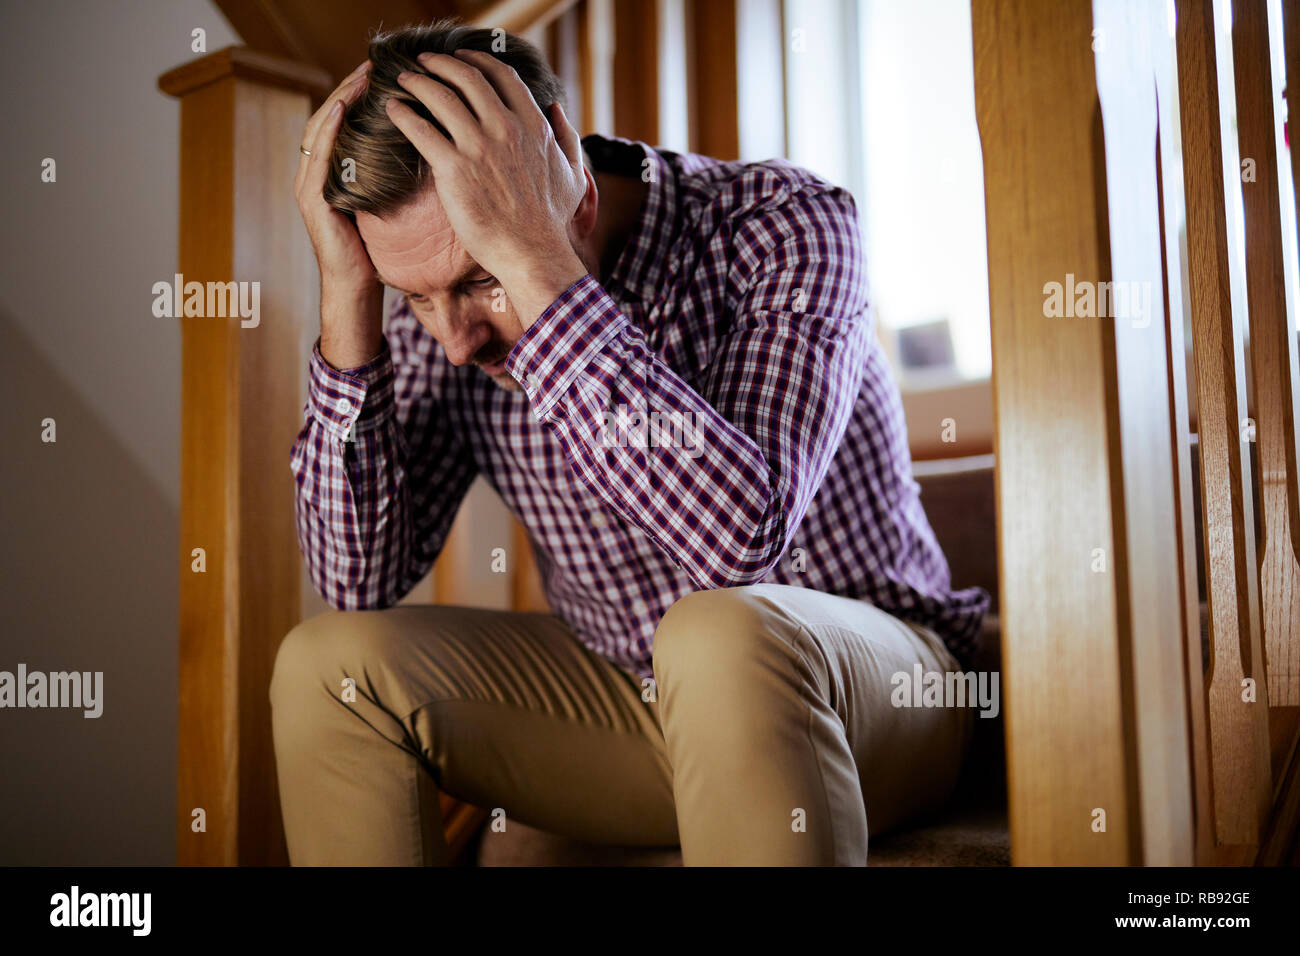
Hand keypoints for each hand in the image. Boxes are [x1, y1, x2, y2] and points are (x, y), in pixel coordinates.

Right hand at [294, 60, 384, 366]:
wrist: (357, 291)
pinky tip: (341, 107)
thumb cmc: (375, 253)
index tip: (384, 70)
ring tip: (360, 74)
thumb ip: (389, 177)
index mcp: (333, 171)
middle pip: (329, 114)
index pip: (344, 119)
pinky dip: (328, 129)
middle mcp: (315, 171)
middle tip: (374, 61)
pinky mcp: (312, 199)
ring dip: (339, 97)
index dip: (360, 92)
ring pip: (320, 127)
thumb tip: (424, 148)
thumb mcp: (387, 205)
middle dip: (350, 86)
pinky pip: (318, 155)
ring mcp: (309, 183)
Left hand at [385, 50, 589, 326]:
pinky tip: (392, 109)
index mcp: (534, 126)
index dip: (478, 60)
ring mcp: (478, 147)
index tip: (462, 58)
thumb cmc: (551, 221)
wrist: (532, 253)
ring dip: (417, 82)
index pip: (502, 76)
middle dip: (441, 64)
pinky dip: (402, 114)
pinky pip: (420, 129)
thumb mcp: (572, 174)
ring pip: (440, 96)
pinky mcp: (453, 169)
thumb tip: (555, 108)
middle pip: (467, 77)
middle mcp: (506, 128)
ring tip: (403, 79)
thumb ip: (567, 137)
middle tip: (424, 62)